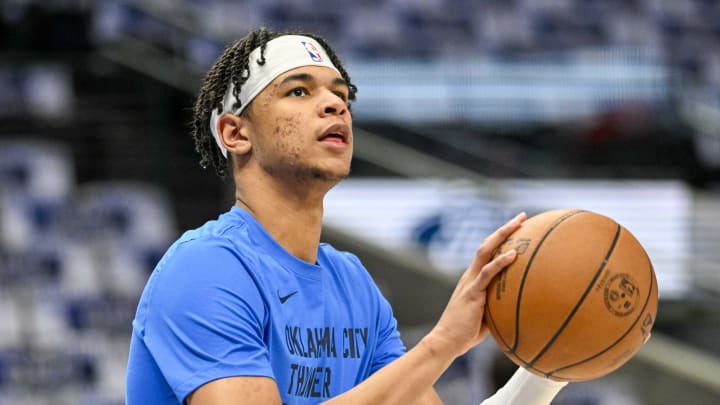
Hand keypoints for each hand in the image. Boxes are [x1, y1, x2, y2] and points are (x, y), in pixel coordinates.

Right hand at [425, 212, 526, 358]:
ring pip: (486, 251)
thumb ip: (498, 305)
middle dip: (505, 229)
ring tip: (519, 224)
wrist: (446, 341)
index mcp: (473, 279)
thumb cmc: (465, 332)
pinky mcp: (472, 292)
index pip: (487, 252)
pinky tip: (513, 254)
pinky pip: (487, 273)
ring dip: (503, 235)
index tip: (517, 228)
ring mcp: (470, 282)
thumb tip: (519, 305)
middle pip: (487, 244)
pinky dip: (500, 262)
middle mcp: (470, 275)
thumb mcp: (486, 314)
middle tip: (522, 217)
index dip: (501, 239)